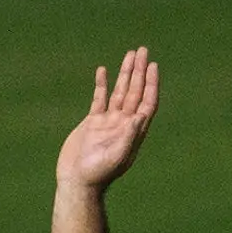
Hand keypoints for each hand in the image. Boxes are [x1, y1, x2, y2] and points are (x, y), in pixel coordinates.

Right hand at [58, 47, 158, 191]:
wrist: (77, 181)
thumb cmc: (98, 174)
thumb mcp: (117, 156)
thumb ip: (129, 136)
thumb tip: (140, 115)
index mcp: (133, 131)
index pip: (147, 102)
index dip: (151, 84)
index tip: (153, 66)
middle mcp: (124, 124)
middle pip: (136, 92)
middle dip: (140, 71)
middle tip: (144, 51)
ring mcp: (108, 122)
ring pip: (120, 92)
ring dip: (126, 73)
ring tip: (130, 54)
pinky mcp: (93, 122)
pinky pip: (99, 98)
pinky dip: (102, 84)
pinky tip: (103, 71)